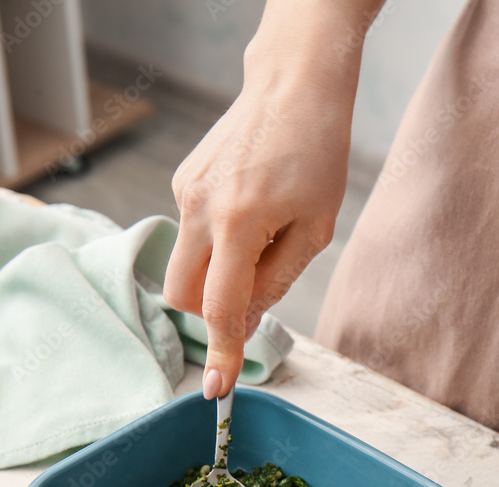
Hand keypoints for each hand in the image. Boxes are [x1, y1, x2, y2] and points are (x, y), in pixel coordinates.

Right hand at [163, 53, 352, 398]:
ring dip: (215, 275)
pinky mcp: (183, 182)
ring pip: (183, 267)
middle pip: (182, 296)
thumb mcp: (314, 229)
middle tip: (253, 296)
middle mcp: (199, 208)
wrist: (294, 82)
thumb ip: (275, 282)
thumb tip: (244, 321)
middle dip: (209, 313)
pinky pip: (191, 236)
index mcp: (238, 223)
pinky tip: (249, 213)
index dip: (221, 353)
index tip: (217, 391)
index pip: (219, 308)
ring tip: (262, 238)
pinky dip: (215, 246)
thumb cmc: (317, 152)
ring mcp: (185, 192)